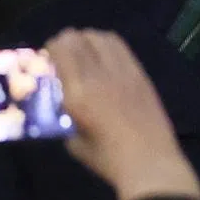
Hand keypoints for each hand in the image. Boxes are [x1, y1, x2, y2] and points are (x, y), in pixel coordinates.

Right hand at [45, 29, 199, 199]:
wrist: (149, 162)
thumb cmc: (108, 159)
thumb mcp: (74, 141)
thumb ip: (66, 117)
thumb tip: (65, 103)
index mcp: (79, 92)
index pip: (63, 50)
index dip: (53, 46)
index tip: (49, 53)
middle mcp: (100, 75)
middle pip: (81, 39)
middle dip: (68, 40)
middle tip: (64, 50)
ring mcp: (123, 72)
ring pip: (103, 38)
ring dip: (89, 38)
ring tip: (85, 48)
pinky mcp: (141, 74)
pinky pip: (122, 48)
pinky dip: (108, 44)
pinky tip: (105, 55)